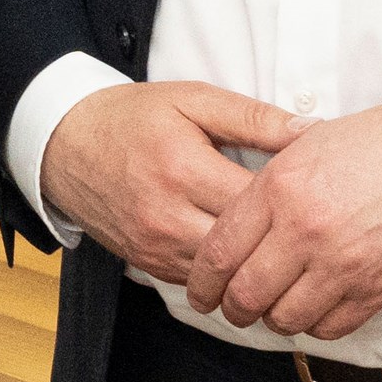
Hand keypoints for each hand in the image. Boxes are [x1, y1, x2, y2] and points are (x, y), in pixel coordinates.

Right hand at [39, 79, 306, 284]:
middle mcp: (167, 215)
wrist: (64, 145)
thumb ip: (253, 117)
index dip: (295, 200)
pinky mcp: (147, 264)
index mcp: (183, 168)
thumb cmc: (133, 117)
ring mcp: (155, 245)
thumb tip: (311, 131)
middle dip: (281, 239)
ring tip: (285, 246)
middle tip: (311, 225)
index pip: (258, 201)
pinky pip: (201, 280)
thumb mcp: (192, 100)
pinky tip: (247, 256)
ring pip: (225, 274)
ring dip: (256, 263)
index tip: (316, 192)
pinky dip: (227, 272)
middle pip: (246, 246)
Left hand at [188, 92, 381, 339]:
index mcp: (279, 189)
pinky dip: (316, 325)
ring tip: (276, 309)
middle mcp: (305, 230)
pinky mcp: (379, 288)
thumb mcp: (306, 145)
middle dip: (232, 309)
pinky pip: (330, 327)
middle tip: (233, 310)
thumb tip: (234, 222)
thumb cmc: (380, 142)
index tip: (200, 294)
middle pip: (246, 294)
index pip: (219, 252)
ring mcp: (343, 263)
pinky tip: (315, 310)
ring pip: (285, 318)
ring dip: (275, 319)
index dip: (202, 282)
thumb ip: (267, 186)